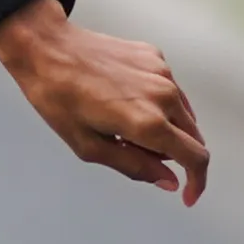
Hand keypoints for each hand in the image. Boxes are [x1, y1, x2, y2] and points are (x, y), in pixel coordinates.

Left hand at [0, 0, 207, 204]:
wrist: (47, 48)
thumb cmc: (59, 98)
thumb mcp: (89, 147)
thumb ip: (134, 166)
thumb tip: (169, 181)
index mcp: (149, 122)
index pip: (195, 158)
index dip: (196, 182)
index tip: (186, 195)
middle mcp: (164, 96)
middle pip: (192, 137)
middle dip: (173, 156)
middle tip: (132, 150)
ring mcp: (162, 72)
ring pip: (183, 114)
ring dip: (166, 129)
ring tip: (122, 125)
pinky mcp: (155, 57)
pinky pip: (169, 90)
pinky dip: (158, 104)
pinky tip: (124, 100)